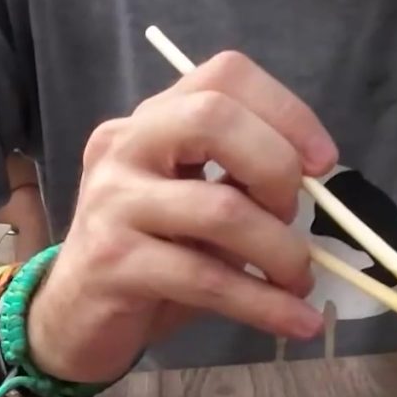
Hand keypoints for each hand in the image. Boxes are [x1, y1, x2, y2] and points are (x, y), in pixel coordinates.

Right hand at [27, 52, 336, 384]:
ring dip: (281, 252)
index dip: (286, 111)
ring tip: (299, 282)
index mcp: (151, 122)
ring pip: (220, 210)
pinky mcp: (113, 262)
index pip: (224, 76)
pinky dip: (264, 304)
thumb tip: (315, 189)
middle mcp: (124, 147)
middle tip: (295, 218)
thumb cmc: (147, 257)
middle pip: (214, 119)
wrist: (72, 319)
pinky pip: (205, 278)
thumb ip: (241, 184)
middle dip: (277, 168)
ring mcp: (112, 202)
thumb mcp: (196, 209)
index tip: (323, 163)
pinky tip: (295, 320)